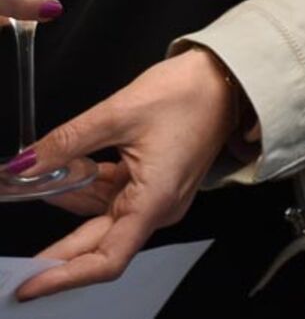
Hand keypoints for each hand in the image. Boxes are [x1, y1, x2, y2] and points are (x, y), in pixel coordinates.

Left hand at [15, 47, 236, 300]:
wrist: (228, 76)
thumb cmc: (190, 93)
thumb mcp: (118, 113)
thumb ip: (66, 143)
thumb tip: (22, 166)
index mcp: (155, 201)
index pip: (106, 258)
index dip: (64, 275)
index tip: (28, 284)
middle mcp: (159, 208)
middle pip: (99, 242)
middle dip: (55, 246)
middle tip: (16, 255)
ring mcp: (158, 196)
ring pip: (102, 216)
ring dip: (68, 203)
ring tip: (35, 183)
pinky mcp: (155, 181)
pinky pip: (113, 197)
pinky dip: (85, 187)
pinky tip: (64, 170)